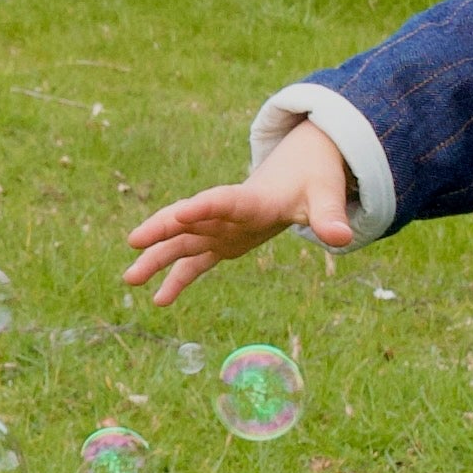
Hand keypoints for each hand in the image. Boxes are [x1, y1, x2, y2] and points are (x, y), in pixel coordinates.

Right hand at [123, 123, 351, 304]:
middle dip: (162, 230)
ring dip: (156, 260)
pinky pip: (194, 264)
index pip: (223, 201)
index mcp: (251, 199)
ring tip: (129, 279)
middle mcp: (226, 214)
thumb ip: (330, 216)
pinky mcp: (221, 243)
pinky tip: (159, 302)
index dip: (203, 207)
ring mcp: (219, 229)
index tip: (179, 213)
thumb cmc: (312, 181)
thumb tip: (343, 238)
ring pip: (182, 244)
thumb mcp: (324, 196)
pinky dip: (176, 280)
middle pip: (188, 220)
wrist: (298, 170)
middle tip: (134, 242)